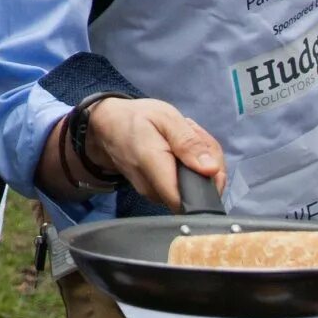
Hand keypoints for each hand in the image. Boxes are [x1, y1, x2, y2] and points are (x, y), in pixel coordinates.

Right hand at [85, 95, 222, 208]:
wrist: (106, 126)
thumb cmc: (135, 118)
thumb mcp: (165, 118)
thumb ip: (188, 142)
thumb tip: (211, 170)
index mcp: (154, 167)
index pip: (189, 200)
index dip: (210, 184)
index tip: (209, 159)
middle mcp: (152, 188)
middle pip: (198, 192)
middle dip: (209, 167)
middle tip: (196, 138)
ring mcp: (153, 194)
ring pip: (193, 189)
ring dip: (199, 166)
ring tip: (185, 141)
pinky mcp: (155, 193)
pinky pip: (183, 187)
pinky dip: (189, 170)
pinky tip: (180, 151)